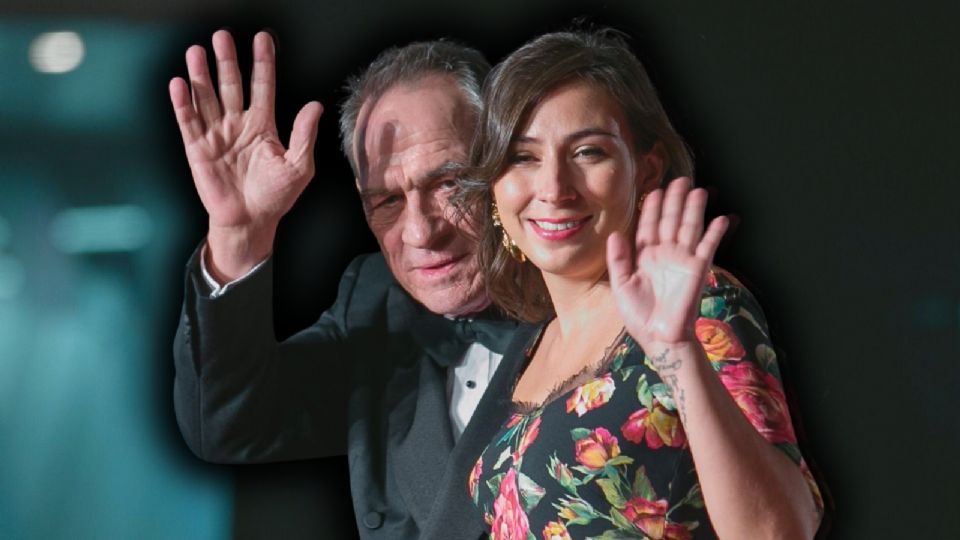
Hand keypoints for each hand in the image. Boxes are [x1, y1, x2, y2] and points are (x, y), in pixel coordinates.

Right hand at [169, 30, 321, 279]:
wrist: (251, 221)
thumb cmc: (276, 196)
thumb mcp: (299, 166)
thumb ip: (304, 135)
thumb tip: (315, 106)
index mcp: (263, 126)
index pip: (263, 87)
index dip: (263, 64)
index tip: (263, 40)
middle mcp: (238, 125)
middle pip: (231, 85)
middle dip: (226, 61)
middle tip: (222, 37)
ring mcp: (217, 135)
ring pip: (207, 98)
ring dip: (201, 75)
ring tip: (196, 52)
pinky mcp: (198, 150)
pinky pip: (189, 122)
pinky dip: (183, 104)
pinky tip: (180, 85)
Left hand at [606, 177, 728, 349]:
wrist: (659, 338)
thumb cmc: (638, 316)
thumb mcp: (620, 285)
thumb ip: (618, 259)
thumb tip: (615, 233)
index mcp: (645, 256)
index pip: (649, 225)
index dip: (653, 208)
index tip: (655, 190)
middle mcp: (665, 254)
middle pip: (670, 221)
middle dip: (675, 201)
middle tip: (680, 180)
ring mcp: (682, 260)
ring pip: (689, 228)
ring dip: (694, 210)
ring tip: (699, 191)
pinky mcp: (697, 270)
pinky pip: (708, 248)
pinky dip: (715, 233)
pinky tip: (721, 218)